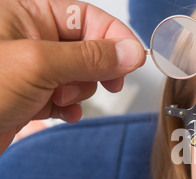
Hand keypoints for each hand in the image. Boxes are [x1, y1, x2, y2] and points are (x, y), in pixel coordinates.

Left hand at [0, 0, 144, 152]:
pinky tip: (60, 113)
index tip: (132, 60)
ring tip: (59, 100)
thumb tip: (131, 52)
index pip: (86, 16)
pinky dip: (69, 107)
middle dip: (93, 69)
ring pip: (80, 75)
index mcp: (26, 13)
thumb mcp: (39, 64)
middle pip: (87, 47)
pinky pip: (66, 96)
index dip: (114, 37)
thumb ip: (90, 56)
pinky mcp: (31, 94)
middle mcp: (30, 37)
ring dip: (78, 91)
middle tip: (99, 83)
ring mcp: (32, 68)